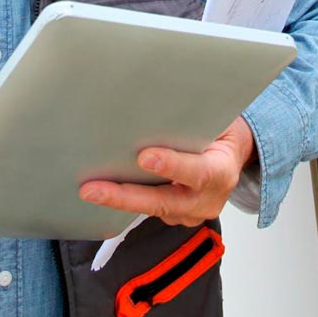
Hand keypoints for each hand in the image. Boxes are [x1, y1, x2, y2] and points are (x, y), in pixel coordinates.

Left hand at [78, 117, 256, 226]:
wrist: (229, 157)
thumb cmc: (218, 133)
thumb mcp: (216, 123)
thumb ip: (192, 121)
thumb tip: (154, 99)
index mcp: (222, 172)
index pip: (199, 172)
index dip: (172, 166)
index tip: (144, 157)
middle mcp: (206, 200)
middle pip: (164, 202)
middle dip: (125, 196)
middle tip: (92, 189)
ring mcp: (188, 214)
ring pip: (150, 209)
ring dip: (117, 199)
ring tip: (87, 190)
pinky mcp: (172, 216)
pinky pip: (147, 210)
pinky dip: (124, 199)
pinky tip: (99, 188)